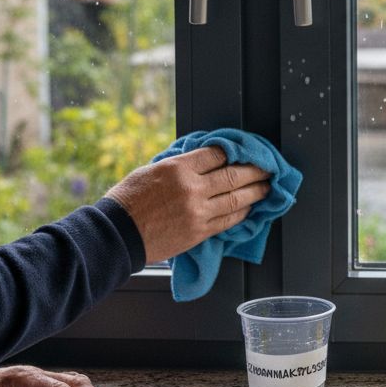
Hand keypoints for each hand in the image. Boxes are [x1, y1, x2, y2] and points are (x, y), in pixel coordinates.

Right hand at [107, 146, 271, 262]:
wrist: (117, 235)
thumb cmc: (128, 200)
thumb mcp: (152, 170)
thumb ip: (180, 165)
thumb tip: (203, 160)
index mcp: (178, 168)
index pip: (217, 154)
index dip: (234, 152)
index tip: (243, 152)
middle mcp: (192, 188)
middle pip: (233, 175)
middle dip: (255, 171)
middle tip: (268, 168)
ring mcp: (198, 212)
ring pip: (236, 198)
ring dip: (255, 192)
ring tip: (266, 187)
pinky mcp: (199, 232)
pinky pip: (228, 220)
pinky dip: (242, 212)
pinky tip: (250, 208)